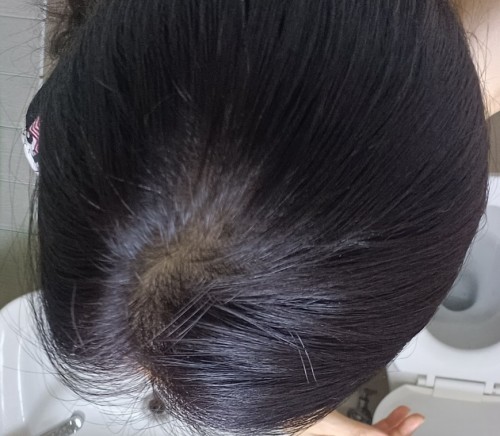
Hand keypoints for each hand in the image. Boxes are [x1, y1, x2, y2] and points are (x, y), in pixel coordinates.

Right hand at [297, 406, 424, 435]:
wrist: (265, 389)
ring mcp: (335, 433)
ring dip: (390, 425)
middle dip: (397, 430)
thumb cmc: (286, 404)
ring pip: (369, 434)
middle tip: (415, 418)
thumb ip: (354, 432)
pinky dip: (375, 421)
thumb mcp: (325, 420)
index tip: (413, 424)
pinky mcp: (331, 424)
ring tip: (404, 413)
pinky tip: (384, 414)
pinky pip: (358, 427)